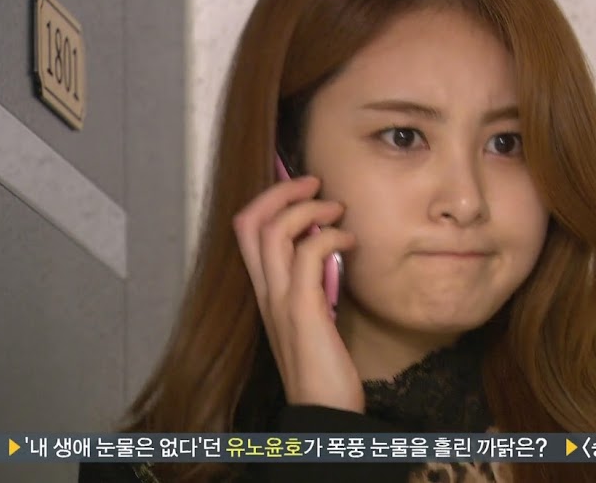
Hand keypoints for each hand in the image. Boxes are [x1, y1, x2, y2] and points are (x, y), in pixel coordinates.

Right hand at [232, 175, 362, 412]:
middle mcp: (264, 292)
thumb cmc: (323, 367)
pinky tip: (350, 242)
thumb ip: (312, 284)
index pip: (245, 232)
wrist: (322, 412)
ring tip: (336, 209)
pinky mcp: (302, 310)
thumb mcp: (313, 317)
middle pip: (249, 222)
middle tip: (314, 183)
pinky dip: (330, 236)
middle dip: (280, 191)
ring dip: (307, 208)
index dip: (269, 201)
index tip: (304, 191)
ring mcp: (279, 300)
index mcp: (265, 292)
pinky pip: (309, 254)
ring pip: (272, 231)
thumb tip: (329, 248)